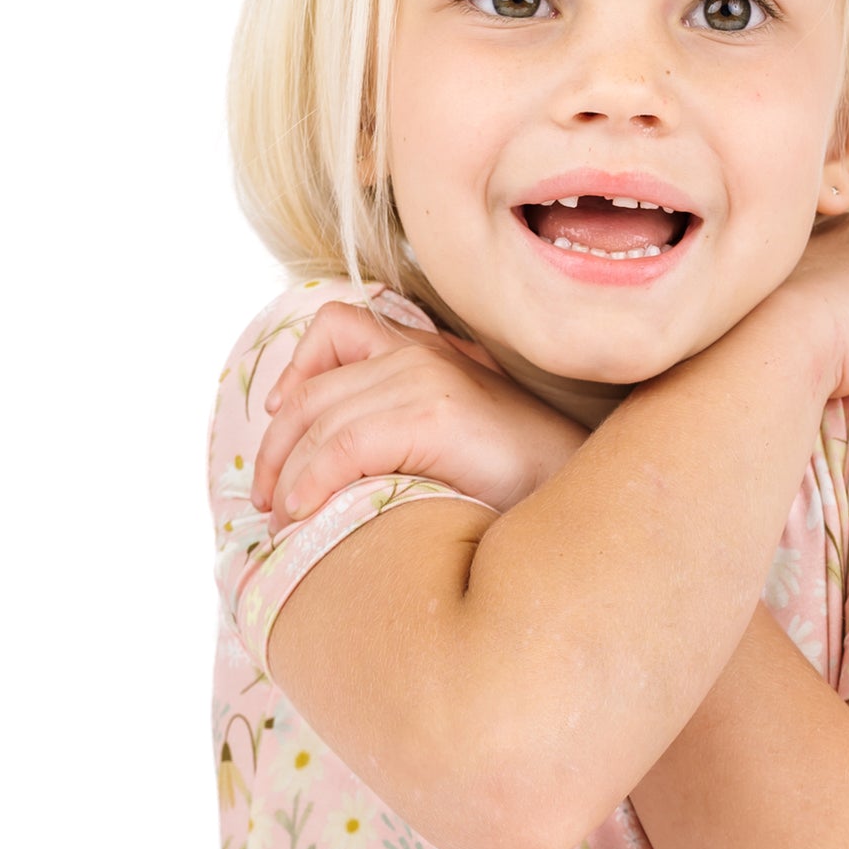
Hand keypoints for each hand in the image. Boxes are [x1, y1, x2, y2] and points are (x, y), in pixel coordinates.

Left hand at [250, 301, 588, 534]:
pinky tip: (308, 513)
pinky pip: (344, 444)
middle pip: (314, 387)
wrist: (581, 503)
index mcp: (430, 353)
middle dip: (277, 446)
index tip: (276, 421)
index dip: (294, 374)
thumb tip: (336, 473)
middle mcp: (424, 354)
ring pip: (320, 418)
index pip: (336, 328)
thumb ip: (404, 435)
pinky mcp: (434, 414)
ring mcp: (429, 379)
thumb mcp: (454, 447)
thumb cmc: (523, 490)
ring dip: (288, 473)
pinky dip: (313, 480)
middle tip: (267, 500)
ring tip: (283, 520)